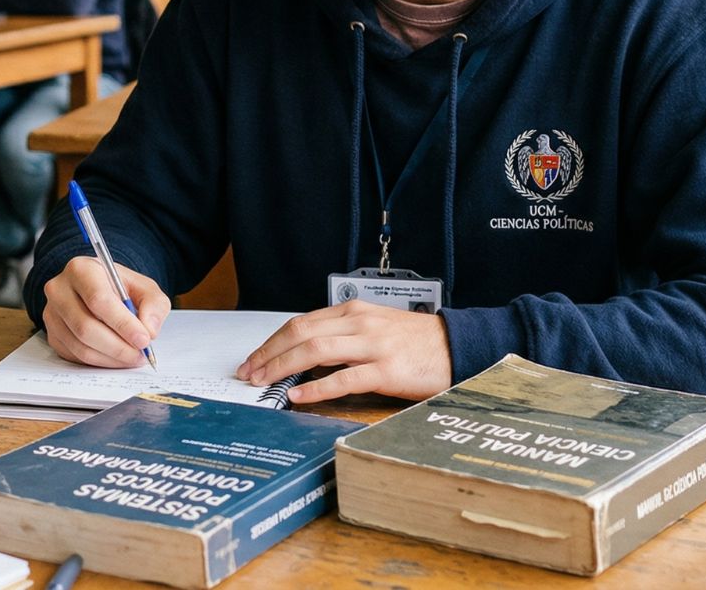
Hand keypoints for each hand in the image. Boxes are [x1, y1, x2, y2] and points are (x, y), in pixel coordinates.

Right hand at [42, 256, 170, 367]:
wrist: (99, 290)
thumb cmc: (120, 287)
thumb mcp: (144, 287)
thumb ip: (154, 304)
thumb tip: (149, 330)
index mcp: (80, 269)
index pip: (98, 299)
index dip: (122, 323)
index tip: (143, 339)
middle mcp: (59, 290)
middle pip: (86, 326)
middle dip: (118, 346)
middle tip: (140, 354)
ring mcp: (52, 314)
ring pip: (80, 346)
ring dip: (111, 358)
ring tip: (132, 357)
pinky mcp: (52, 335)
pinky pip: (75, 356)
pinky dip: (100, 362)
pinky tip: (116, 357)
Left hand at [235, 300, 451, 402]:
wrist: (457, 345)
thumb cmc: (414, 340)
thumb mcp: (372, 327)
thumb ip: (341, 334)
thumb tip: (303, 352)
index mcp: (351, 310)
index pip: (300, 323)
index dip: (272, 342)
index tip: (253, 359)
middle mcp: (358, 323)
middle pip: (300, 333)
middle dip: (269, 354)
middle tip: (248, 373)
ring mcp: (372, 345)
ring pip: (315, 351)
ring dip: (283, 367)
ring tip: (264, 383)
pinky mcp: (387, 370)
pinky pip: (344, 378)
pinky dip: (316, 387)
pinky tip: (298, 395)